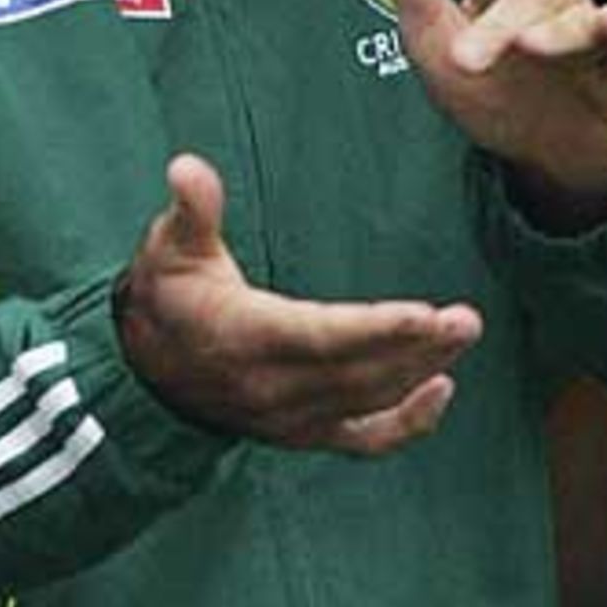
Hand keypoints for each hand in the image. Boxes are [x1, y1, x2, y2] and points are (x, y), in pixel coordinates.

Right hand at [116, 153, 482, 455]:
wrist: (140, 371)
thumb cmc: (164, 296)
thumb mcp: (168, 246)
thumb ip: (190, 208)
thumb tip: (187, 166)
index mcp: (246, 336)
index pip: (323, 337)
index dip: (377, 328)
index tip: (425, 313)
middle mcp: (273, 386)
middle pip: (359, 371)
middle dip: (417, 346)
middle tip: (467, 319)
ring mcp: (291, 417)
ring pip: (368, 399)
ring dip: (420, 369)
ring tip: (462, 334)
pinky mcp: (302, 433)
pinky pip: (362, 439)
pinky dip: (406, 424)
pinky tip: (442, 393)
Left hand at [368, 0, 606, 226]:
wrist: (545, 163)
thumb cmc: (487, 89)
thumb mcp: (434, 38)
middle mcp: (551, 12)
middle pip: (532, 0)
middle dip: (503, 20)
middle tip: (469, 54)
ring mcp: (591, 42)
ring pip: (577, 22)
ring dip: (554, 32)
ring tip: (529, 46)